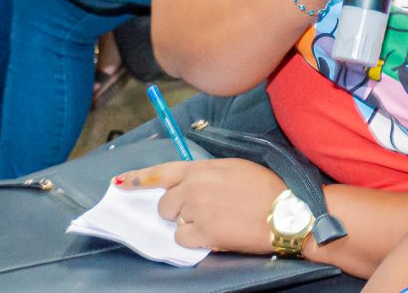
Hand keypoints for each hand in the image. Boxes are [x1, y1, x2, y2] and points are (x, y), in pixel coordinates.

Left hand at [116, 159, 285, 253]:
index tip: (121, 183)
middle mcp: (194, 187)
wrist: (286, 211)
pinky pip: (182, 239)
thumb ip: (207, 173)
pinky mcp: (203, 233)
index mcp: (203, 168)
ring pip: (174, 222)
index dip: (139, 178)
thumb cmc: (266, 187)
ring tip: (215, 221)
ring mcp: (197, 210)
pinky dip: (195, 239)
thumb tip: (190, 184)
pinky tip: (214, 233)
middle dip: (176, 210)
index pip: (163, 172)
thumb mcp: (235, 168)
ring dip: (188, 224)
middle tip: (200, 211)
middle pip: (164, 203)